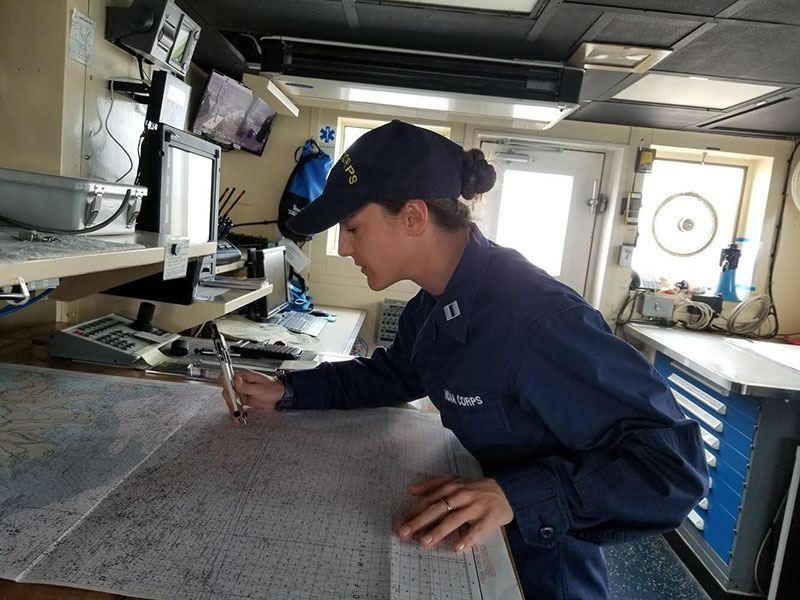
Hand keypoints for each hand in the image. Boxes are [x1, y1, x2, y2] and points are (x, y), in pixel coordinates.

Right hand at [217, 369, 283, 421]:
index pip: (227, 377)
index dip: (226, 385)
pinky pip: (235, 405)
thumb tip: (236, 381)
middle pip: (227, 390)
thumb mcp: (260, 388)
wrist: (280, 396)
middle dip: (230, 400)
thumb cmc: (274, 388)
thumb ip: (247, 386)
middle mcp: (240, 383)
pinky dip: (235, 412)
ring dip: (233, 408)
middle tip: (236, 407)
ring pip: (230, 399)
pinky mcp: (243, 399)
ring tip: (238, 416)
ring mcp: (241, 391)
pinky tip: (238, 418)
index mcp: (244, 375)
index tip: (230, 393)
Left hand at [396, 475, 513, 552]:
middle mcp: (462, 495)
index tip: (400, 523)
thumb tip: (410, 490)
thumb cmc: (474, 488)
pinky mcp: (489, 518)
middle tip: (405, 533)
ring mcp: (475, 507)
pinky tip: (457, 548)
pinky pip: (477, 530)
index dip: (413, 512)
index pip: (429, 500)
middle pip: (438, 509)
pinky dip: (467, 538)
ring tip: (424, 542)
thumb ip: (432, 485)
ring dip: (438, 531)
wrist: (506, 492)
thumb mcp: (454, 481)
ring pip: (454, 519)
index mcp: (451, 487)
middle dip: (420, 521)